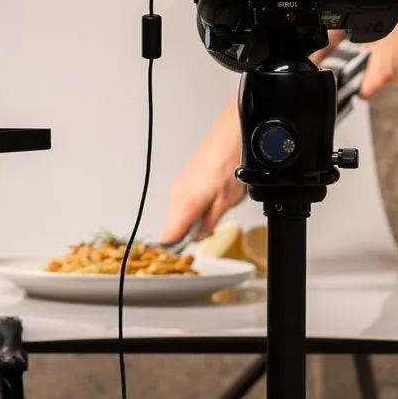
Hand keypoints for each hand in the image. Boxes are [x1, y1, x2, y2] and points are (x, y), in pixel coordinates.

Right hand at [158, 108, 246, 242]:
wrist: (228, 138)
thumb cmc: (229, 165)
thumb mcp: (225, 203)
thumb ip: (209, 224)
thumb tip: (199, 236)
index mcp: (185, 204)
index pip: (168, 236)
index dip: (172, 251)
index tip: (178, 260)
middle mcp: (177, 196)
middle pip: (173, 227)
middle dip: (187, 235)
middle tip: (205, 235)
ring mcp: (178, 187)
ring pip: (177, 215)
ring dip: (190, 221)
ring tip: (212, 215)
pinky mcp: (183, 182)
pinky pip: (182, 203)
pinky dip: (191, 209)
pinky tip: (208, 203)